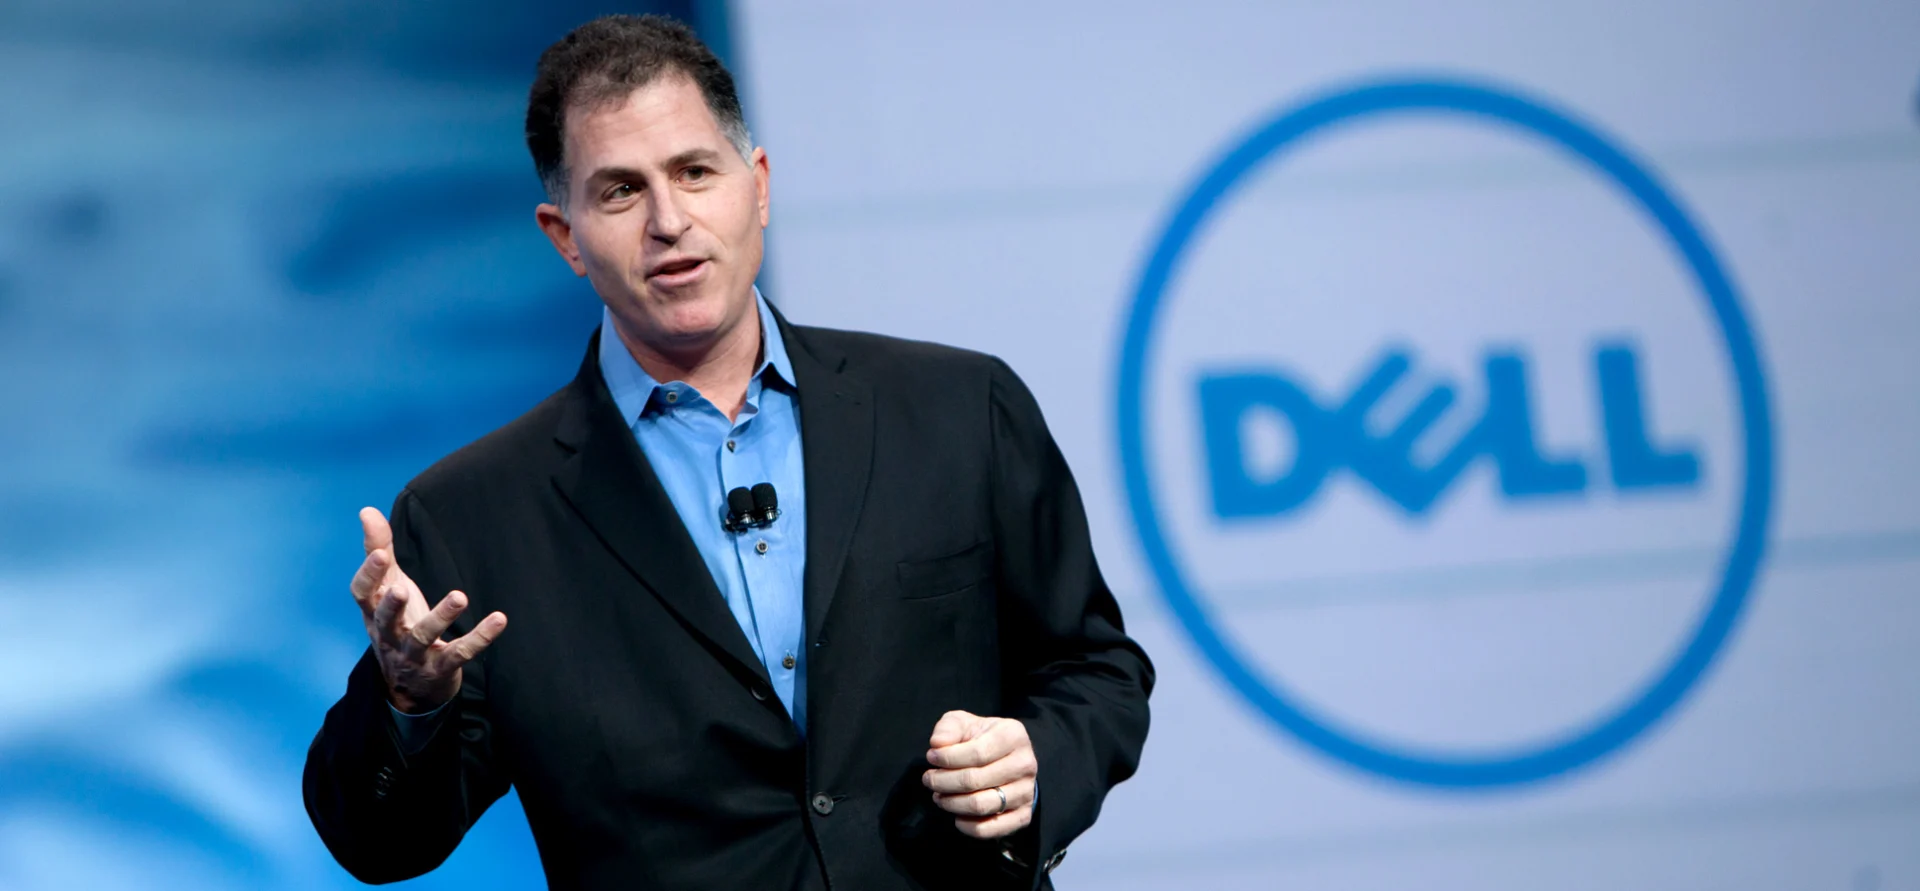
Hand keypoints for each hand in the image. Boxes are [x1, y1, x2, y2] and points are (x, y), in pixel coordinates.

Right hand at [350, 507, 506, 712]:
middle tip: (401, 587)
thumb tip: (367, 510)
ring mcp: (414, 654)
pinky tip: (499, 619)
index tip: (380, 554)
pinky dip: (480, 638)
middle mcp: (389, 635)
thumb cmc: (397, 623)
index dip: (369, 575)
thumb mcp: (387, 586)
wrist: (409, 685)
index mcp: (373, 612)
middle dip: (392, 605)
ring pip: (424, 637)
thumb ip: (379, 549)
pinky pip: (461, 653)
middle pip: (385, 621)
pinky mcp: (441, 667)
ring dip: (441, 618)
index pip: (363, 594)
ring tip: (460, 596)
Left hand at [922, 710, 1036, 838]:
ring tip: (938, 796)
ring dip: (951, 803)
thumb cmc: (981, 738)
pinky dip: (967, 826)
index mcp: (1013, 736)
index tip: (931, 758)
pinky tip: (956, 816)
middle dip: (943, 782)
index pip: (977, 753)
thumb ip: (949, 728)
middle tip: (928, 780)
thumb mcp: (964, 723)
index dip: (948, 758)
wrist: (1009, 758)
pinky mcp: (1023, 815)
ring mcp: (1026, 792)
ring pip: (981, 805)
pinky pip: (991, 829)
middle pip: (975, 781)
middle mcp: (1025, 764)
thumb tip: (938, 743)